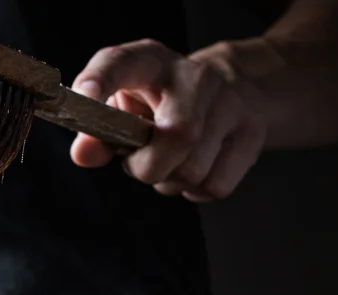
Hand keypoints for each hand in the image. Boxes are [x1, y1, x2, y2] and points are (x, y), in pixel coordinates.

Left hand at [70, 40, 266, 201]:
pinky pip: (215, 185)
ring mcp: (231, 102)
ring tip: (169, 162)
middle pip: (178, 135)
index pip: (119, 63)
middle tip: (140, 163)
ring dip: (171, 182)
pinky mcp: (253, 132)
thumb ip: (98, 133)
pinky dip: (196, 191)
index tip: (85, 97)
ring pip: (195, 170)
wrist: (231, 89)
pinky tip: (194, 169)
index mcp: (149, 61)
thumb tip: (84, 154)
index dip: (99, 81)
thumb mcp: (124, 107)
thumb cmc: (161, 104)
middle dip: (148, 167)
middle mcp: (194, 75)